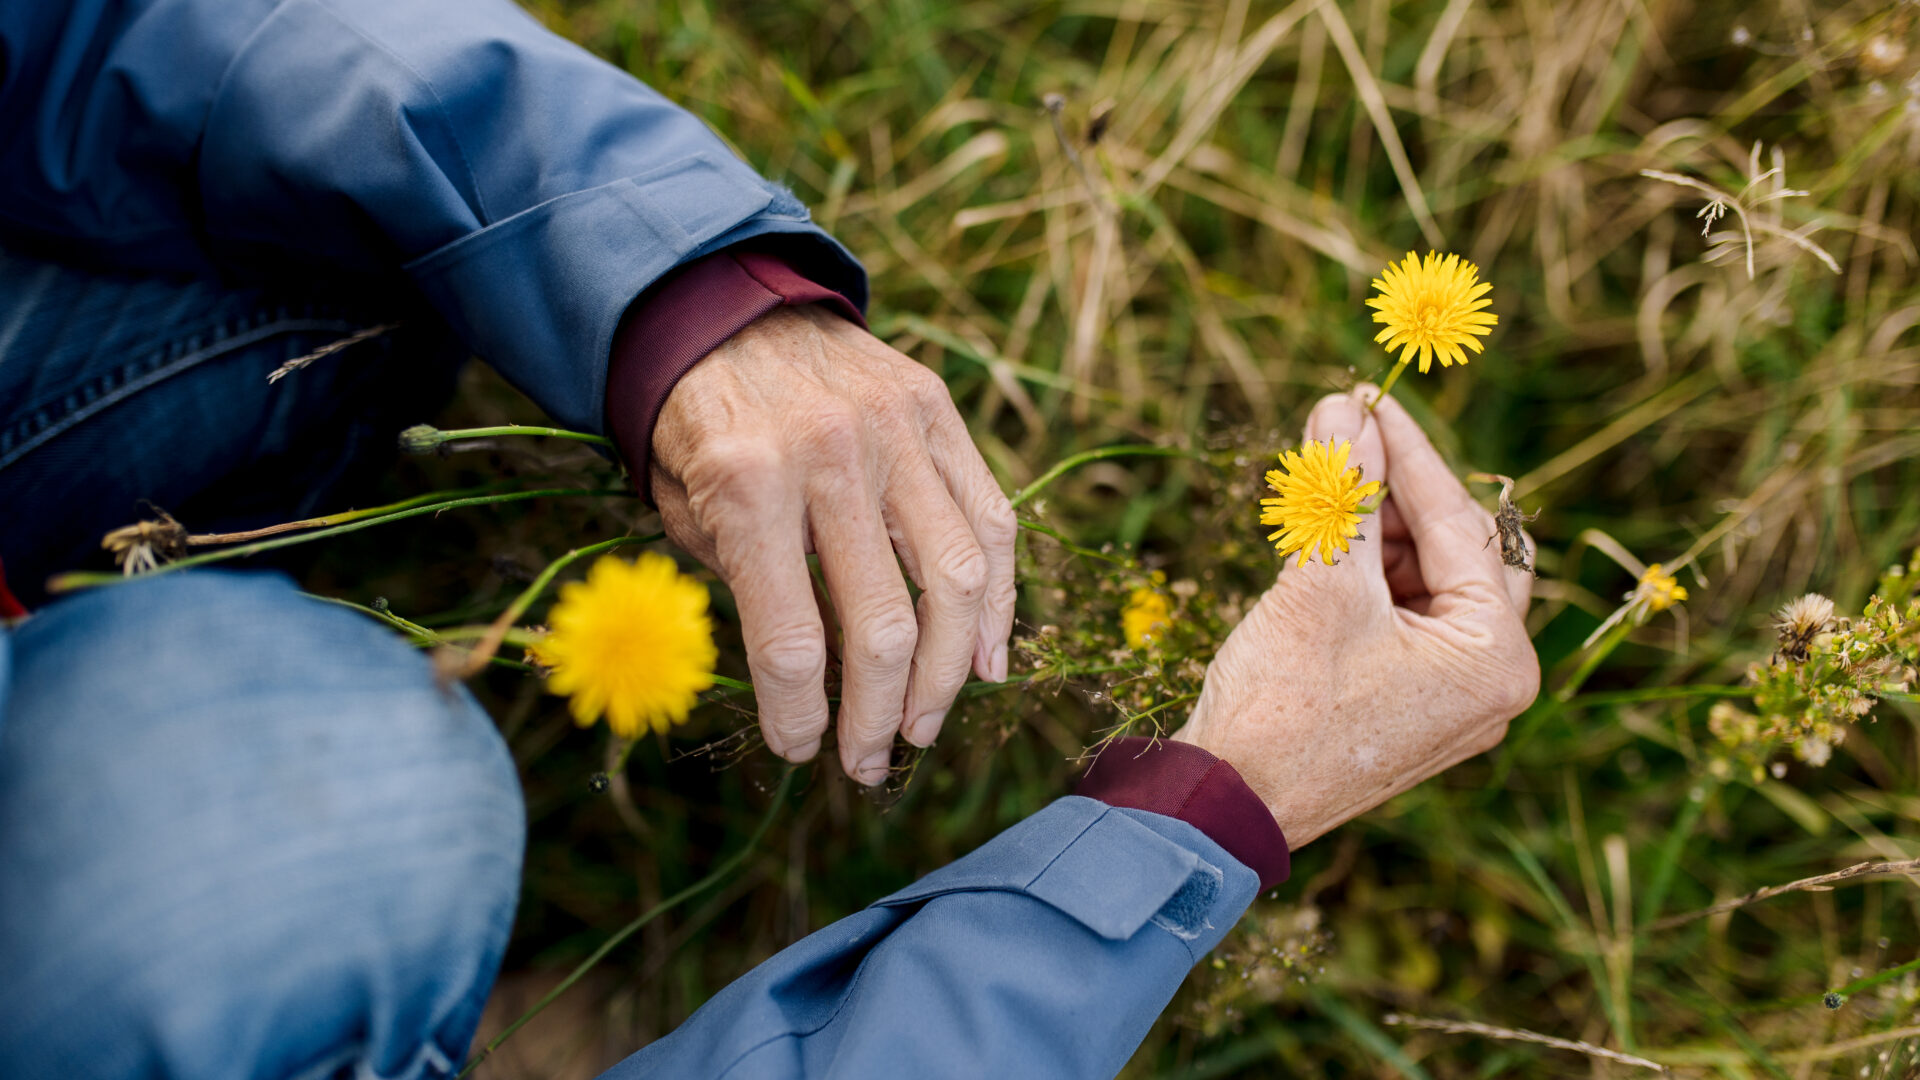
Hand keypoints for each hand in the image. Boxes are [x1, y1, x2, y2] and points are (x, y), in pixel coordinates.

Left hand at [649, 305, 1017, 783]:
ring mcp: (894, 429)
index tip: (803, 752)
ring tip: (923, 724)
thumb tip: (806, 688)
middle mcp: (828, 455)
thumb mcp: (680, 505)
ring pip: (954, 581)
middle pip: (882, 626)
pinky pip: (991, 520)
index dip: (800, 716)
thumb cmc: (694, 424)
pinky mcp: (936, 412)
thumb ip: (741, 586)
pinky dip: (996, 600)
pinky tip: (984, 659)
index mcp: (745, 483)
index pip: (791, 640)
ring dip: (945, 675)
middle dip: (878, 716)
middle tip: (869, 761)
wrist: (726, 304)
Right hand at [1172, 388, 1538, 845]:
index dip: (1407, 452)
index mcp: (1495, 657)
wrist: (1226, 805)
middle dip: (1400, 494)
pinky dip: (1369, 579)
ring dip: (1380, 534)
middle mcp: (1493, 683)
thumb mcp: (1317, 582)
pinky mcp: (1412, 708)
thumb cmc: (1281, 704)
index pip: (1460, 525)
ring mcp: (1454, 701)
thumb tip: (1345, 406)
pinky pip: (1406, 621)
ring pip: (1430, 583)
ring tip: (1320, 490)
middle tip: (1349, 438)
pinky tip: (1326, 543)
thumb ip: (1342, 490)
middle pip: (1461, 552)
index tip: (1367, 395)